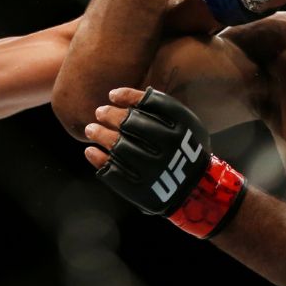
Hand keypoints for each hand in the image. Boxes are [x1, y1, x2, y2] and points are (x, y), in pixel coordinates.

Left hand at [84, 88, 245, 237]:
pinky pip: (113, 171)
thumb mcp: (185, 123)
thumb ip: (160, 106)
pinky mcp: (140, 189)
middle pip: (130, 123)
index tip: (112, 96)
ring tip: (91, 130)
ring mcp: (153, 170)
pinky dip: (98, 159)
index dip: (127, 97)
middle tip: (100, 112)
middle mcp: (168, 147)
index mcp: (181, 128)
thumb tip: (118, 95)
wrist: (195, 188)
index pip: (150, 104)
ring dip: (99, 135)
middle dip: (110, 115)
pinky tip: (91, 151)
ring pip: (118, 147)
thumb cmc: (184, 148)